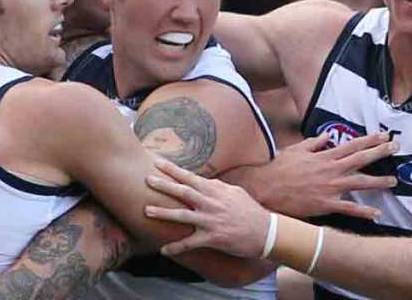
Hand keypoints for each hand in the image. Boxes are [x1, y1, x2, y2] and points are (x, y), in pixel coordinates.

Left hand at [145, 159, 269, 257]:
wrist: (265, 231)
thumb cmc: (249, 211)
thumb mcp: (234, 192)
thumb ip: (217, 186)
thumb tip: (204, 180)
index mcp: (215, 190)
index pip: (190, 177)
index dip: (173, 170)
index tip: (157, 162)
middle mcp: (211, 203)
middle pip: (183, 191)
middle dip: (164, 185)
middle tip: (146, 179)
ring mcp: (211, 220)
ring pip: (182, 215)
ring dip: (163, 212)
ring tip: (146, 210)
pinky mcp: (212, 238)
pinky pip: (190, 243)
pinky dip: (176, 247)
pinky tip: (163, 250)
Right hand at [225, 132, 397, 219]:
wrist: (264, 188)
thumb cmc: (278, 168)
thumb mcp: (296, 150)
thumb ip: (314, 143)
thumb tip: (327, 135)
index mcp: (324, 156)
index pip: (352, 145)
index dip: (370, 139)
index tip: (384, 135)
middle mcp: (330, 170)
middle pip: (360, 159)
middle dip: (380, 152)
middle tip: (396, 147)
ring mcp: (329, 187)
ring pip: (359, 182)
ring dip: (378, 181)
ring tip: (393, 181)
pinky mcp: (325, 204)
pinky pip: (348, 208)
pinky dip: (363, 211)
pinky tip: (376, 213)